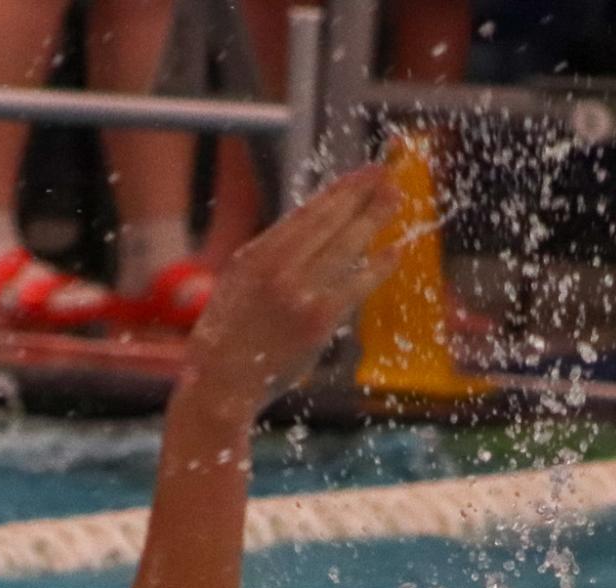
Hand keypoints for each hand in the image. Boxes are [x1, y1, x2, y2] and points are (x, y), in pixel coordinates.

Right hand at [182, 165, 403, 412]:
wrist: (220, 386)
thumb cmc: (226, 340)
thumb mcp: (236, 285)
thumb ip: (269, 260)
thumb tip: (310, 238)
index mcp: (255, 256)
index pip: (306, 214)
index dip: (338, 191)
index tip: (360, 175)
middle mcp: (277, 268)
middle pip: (329, 221)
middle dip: (361, 194)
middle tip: (386, 174)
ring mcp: (300, 294)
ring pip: (346, 247)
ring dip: (374, 219)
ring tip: (395, 199)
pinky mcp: (317, 322)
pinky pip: (356, 286)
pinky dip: (378, 267)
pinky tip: (394, 251)